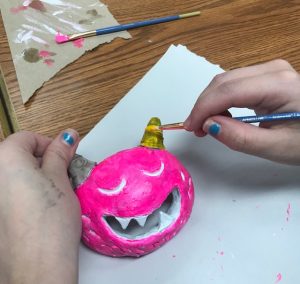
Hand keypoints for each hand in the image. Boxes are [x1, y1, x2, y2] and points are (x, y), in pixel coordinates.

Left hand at [0, 130, 80, 283]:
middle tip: (62, 176)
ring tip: (53, 194)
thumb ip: (60, 153)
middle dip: (43, 162)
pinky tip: (40, 208)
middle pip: (18, 156)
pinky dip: (25, 193)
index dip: (49, 144)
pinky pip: (10, 193)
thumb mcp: (60, 178)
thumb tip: (67, 135)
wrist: (37, 264)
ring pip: (15, 176)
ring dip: (35, 177)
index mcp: (5, 158)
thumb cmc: (50, 219)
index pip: (27, 137)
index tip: (64, 156)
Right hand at [184, 59, 299, 164]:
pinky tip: (220, 115)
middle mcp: (273, 70)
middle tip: (195, 129)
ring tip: (205, 125)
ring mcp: (270, 70)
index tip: (190, 128)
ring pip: (226, 81)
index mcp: (278, 85)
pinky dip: (221, 99)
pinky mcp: (268, 76)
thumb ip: (241, 137)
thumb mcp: (277, 146)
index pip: (228, 91)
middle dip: (203, 105)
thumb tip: (209, 125)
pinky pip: (235, 84)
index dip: (203, 109)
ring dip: (210, 102)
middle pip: (223, 82)